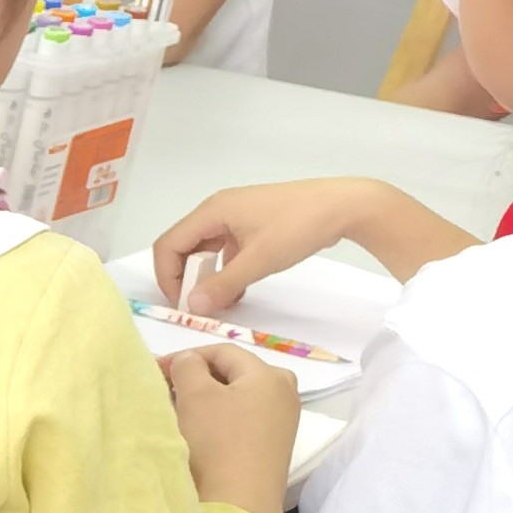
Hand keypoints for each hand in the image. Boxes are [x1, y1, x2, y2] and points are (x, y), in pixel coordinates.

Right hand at [145, 179, 382, 316]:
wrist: (345, 206)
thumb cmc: (299, 226)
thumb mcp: (258, 260)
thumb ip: (222, 285)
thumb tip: (192, 306)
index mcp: (212, 211)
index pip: (169, 245)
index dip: (168, 277)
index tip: (182, 303)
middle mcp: (218, 210)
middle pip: (184, 246)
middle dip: (187, 278)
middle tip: (200, 304)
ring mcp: (237, 215)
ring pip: (206, 249)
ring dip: (209, 276)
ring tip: (223, 299)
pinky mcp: (254, 222)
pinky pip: (227, 248)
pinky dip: (227, 269)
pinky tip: (241, 287)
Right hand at [164, 341, 299, 512]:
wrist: (239, 503)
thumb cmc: (217, 442)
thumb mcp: (195, 395)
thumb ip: (187, 366)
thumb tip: (188, 361)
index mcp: (269, 374)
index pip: (222, 351)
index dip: (185, 356)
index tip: (156, 372)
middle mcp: (284, 392)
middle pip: (234, 373)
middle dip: (198, 377)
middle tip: (167, 390)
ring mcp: (283, 420)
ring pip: (238, 396)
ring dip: (208, 398)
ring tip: (180, 411)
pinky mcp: (275, 443)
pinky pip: (245, 417)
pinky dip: (221, 417)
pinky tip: (202, 432)